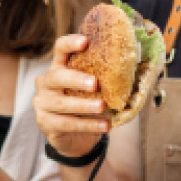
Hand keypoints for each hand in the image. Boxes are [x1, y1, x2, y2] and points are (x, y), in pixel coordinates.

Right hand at [32, 34, 109, 156]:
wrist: (74, 138)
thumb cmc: (86, 105)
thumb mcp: (93, 90)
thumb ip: (105, 77)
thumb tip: (138, 66)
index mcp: (59, 66)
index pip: (60, 48)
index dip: (70, 43)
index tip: (86, 42)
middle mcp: (46, 82)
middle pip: (56, 76)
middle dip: (76, 79)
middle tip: (95, 83)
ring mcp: (42, 102)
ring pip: (62, 103)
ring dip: (84, 105)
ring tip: (102, 107)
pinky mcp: (44, 122)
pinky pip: (67, 123)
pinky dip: (88, 124)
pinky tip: (104, 125)